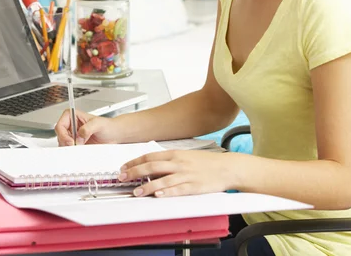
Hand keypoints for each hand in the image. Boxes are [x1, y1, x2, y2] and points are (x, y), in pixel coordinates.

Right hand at [55, 109, 120, 145]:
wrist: (115, 135)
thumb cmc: (108, 126)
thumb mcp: (99, 124)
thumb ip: (88, 128)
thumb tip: (79, 135)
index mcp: (74, 116)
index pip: (60, 124)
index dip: (63, 134)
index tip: (71, 141)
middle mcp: (72, 126)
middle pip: (60, 135)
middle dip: (66, 142)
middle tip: (74, 146)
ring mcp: (73, 136)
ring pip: (63, 143)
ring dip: (69, 148)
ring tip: (79, 147)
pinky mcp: (77, 144)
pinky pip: (70, 149)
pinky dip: (72, 152)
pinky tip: (79, 151)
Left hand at [118, 150, 234, 196]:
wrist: (227, 167)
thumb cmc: (207, 162)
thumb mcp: (186, 155)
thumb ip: (170, 160)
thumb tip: (152, 164)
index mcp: (175, 154)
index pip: (149, 157)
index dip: (135, 162)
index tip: (124, 167)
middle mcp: (178, 163)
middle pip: (152, 167)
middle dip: (134, 172)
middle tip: (122, 177)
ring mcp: (186, 175)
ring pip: (162, 180)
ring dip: (147, 186)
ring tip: (136, 192)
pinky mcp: (193, 186)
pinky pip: (177, 189)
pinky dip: (166, 192)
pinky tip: (157, 195)